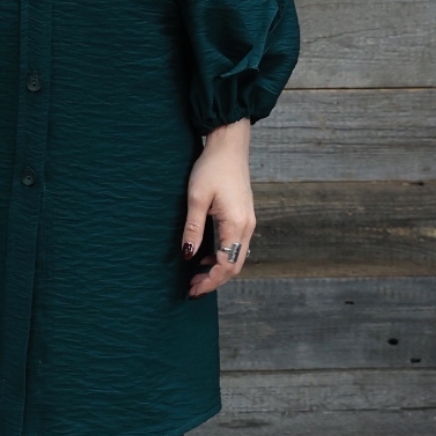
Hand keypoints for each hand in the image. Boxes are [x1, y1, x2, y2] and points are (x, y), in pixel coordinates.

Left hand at [181, 118, 254, 297]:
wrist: (229, 146)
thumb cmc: (212, 167)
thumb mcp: (196, 198)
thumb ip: (193, 229)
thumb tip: (188, 256)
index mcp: (236, 224)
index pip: (226, 265)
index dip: (210, 281)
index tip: (192, 289)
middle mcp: (247, 226)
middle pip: (234, 265)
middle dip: (214, 280)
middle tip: (192, 289)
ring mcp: (248, 221)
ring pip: (236, 256)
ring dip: (218, 270)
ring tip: (196, 276)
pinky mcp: (244, 216)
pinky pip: (236, 245)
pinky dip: (222, 256)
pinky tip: (205, 257)